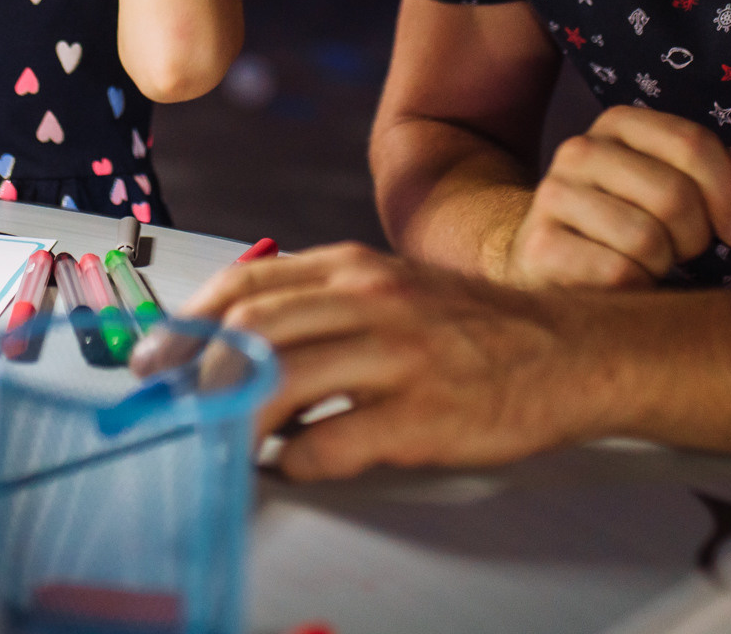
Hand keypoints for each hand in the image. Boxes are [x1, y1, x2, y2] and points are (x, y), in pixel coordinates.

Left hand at [177, 242, 580, 480]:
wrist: (571, 351)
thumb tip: (242, 342)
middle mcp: (370, 299)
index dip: (190, 323)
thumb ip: (324, 304)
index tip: (160, 356)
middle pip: (253, 330)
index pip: (246, 284)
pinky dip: (297, 458)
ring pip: (283, 381)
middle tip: (169, 405)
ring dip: (236, 417)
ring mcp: (398, 355)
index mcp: (354, 267)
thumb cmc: (474, 328)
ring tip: (219, 440)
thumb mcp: (393, 288)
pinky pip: (334, 441)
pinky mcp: (423, 414)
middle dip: (195, 372)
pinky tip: (292, 464)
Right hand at [505, 105, 730, 289]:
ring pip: (647, 238)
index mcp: (618, 124)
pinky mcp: (540, 245)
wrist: (545, 257)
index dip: (730, 193)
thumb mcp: (675, 188)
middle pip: (674, 194)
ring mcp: (552, 195)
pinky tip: (626, 285)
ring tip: (651, 265)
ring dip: (664, 265)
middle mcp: (579, 150)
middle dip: (696, 236)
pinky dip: (637, 288)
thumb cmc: (626, 221)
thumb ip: (723, 174)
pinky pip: (619, 272)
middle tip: (684, 252)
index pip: (693, 143)